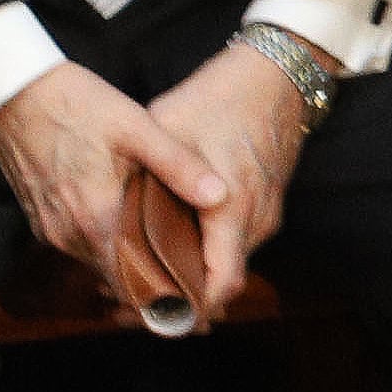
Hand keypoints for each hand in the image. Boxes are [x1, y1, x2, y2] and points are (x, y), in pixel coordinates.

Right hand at [0, 62, 231, 321]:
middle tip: (186, 267)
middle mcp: (69, 236)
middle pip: (118, 279)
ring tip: (160, 244)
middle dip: (151, 279)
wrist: (8, 86)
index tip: (194, 291)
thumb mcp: (133, 124)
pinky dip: (102, 241)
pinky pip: (77, 244)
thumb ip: (178, 164)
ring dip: (125, 259)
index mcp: (97, 220)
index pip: (137, 288)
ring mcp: (49, 229)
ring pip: (97, 262)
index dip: (167, 297)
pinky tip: (121, 221)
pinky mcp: (37, 217)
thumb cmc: (71, 101)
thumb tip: (221, 195)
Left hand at [147, 37, 321, 318]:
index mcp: (232, 208)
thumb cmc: (216, 101)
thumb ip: (150, 175)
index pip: (220, 284)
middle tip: (121, 302)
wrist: (272, 80)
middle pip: (219, 283)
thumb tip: (119, 215)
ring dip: (185, 276)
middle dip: (175, 298)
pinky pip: (230, 244)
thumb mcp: (169, 129)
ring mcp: (263, 218)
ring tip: (129, 277)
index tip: (145, 312)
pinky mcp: (261, 208)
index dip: (185, 307)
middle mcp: (256, 223)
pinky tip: (162, 246)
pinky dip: (199, 254)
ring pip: (223, 264)